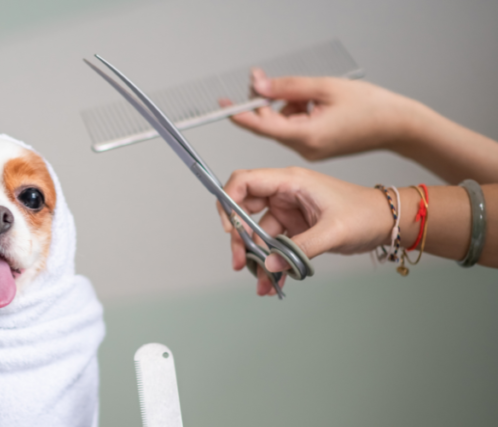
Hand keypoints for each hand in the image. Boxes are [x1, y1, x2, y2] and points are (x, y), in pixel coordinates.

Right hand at [218, 167, 392, 295]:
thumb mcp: (334, 231)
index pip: (245, 182)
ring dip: (256, 258)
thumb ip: (299, 248)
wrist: (387, 223)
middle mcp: (285, 194)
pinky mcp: (295, 227)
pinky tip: (272, 280)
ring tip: (262, 280)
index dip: (229, 201)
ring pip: (258, 234)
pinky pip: (274, 246)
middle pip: (244, 211)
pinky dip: (271, 263)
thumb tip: (270, 264)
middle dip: (239, 238)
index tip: (230, 229)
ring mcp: (288, 211)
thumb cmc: (366, 213)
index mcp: (291, 181)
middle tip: (240, 262)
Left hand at [227, 69, 421, 160]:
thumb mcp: (326, 88)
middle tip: (267, 79)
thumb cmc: (372, 106)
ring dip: (289, 106)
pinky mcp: (315, 147)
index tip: (223, 105)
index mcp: (307, 135)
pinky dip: (299, 113)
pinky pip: (295, 128)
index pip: (263, 126)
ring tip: (316, 96)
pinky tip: (319, 104)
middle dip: (269, 101)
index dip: (241, 114)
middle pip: (271, 123)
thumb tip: (258, 86)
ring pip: (283, 124)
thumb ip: (287, 87)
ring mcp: (310, 150)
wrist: (399, 125)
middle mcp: (305, 148)